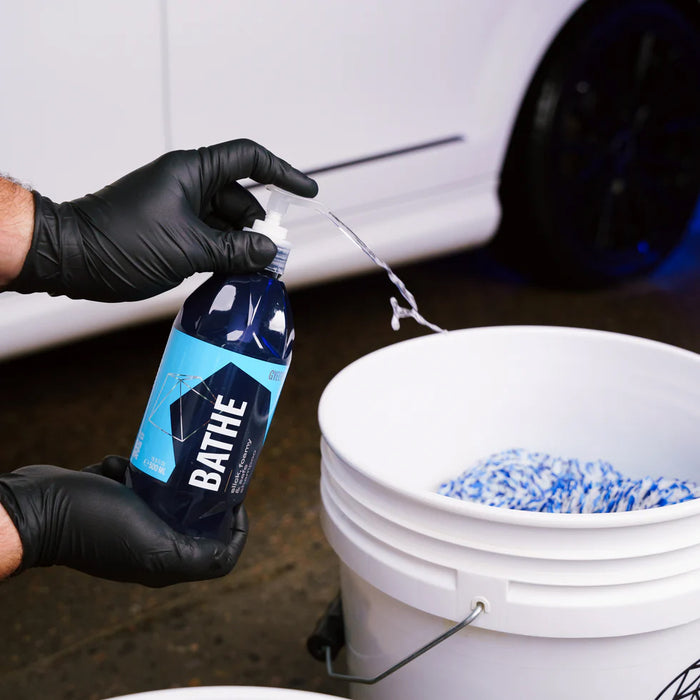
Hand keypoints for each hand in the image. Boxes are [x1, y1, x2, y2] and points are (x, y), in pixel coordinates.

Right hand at [0, 456, 247, 586]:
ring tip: (159, 460)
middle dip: (202, 491)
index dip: (236, 528)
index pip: (218, 553)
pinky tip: (119, 466)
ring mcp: (128, 523)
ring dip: (163, 475)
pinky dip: (130, 467)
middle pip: (194, 520)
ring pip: (165, 494)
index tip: (237, 496)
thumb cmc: (97, 525)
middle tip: (208, 466)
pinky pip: (134, 479)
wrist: (37, 508)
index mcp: (164, 562)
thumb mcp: (156, 546)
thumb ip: (196, 556)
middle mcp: (150, 544)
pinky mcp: (110, 501)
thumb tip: (229, 550)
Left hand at [8, 139, 317, 300]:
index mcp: (192, 173)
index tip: (306, 192)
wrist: (75, 258)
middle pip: (241, 198)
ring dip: (242, 246)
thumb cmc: (121, 240)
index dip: (282, 173)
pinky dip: (224, 255)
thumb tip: (271, 252)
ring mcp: (180, 209)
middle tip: (273, 256)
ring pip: (227, 223)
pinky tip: (233, 274)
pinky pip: (211, 238)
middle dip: (260, 226)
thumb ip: (236, 250)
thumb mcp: (189, 248)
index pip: (248, 160)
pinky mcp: (173, 231)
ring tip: (252, 272)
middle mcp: (188, 186)